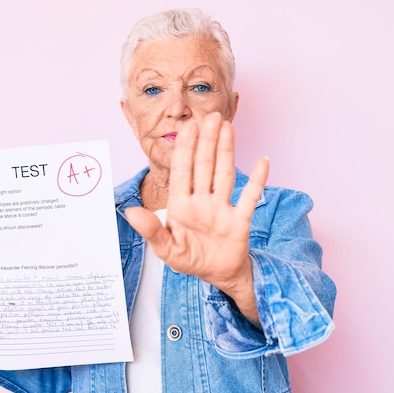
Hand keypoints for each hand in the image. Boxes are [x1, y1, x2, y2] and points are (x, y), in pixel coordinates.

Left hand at [125, 112, 268, 322]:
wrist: (217, 275)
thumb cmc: (190, 259)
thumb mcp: (166, 250)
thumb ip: (151, 231)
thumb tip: (130, 212)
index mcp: (181, 205)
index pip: (182, 171)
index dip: (185, 149)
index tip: (188, 127)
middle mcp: (202, 201)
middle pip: (204, 166)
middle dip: (206, 141)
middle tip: (211, 116)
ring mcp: (222, 208)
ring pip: (224, 174)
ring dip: (226, 151)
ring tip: (227, 127)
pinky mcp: (239, 220)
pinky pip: (250, 198)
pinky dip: (257, 181)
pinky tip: (263, 161)